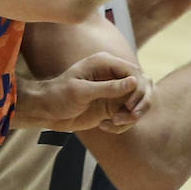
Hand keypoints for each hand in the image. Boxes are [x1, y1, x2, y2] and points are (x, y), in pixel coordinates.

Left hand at [14, 52, 153, 132]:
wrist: (47, 111)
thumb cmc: (58, 96)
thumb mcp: (82, 91)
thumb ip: (108, 87)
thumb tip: (135, 81)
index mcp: (105, 63)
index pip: (134, 72)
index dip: (138, 89)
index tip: (130, 106)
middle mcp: (113, 75)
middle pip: (143, 85)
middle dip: (141, 103)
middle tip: (130, 117)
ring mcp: (114, 91)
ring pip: (138, 102)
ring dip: (132, 116)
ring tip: (113, 123)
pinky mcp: (112, 106)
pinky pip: (129, 115)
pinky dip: (123, 124)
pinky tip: (105, 126)